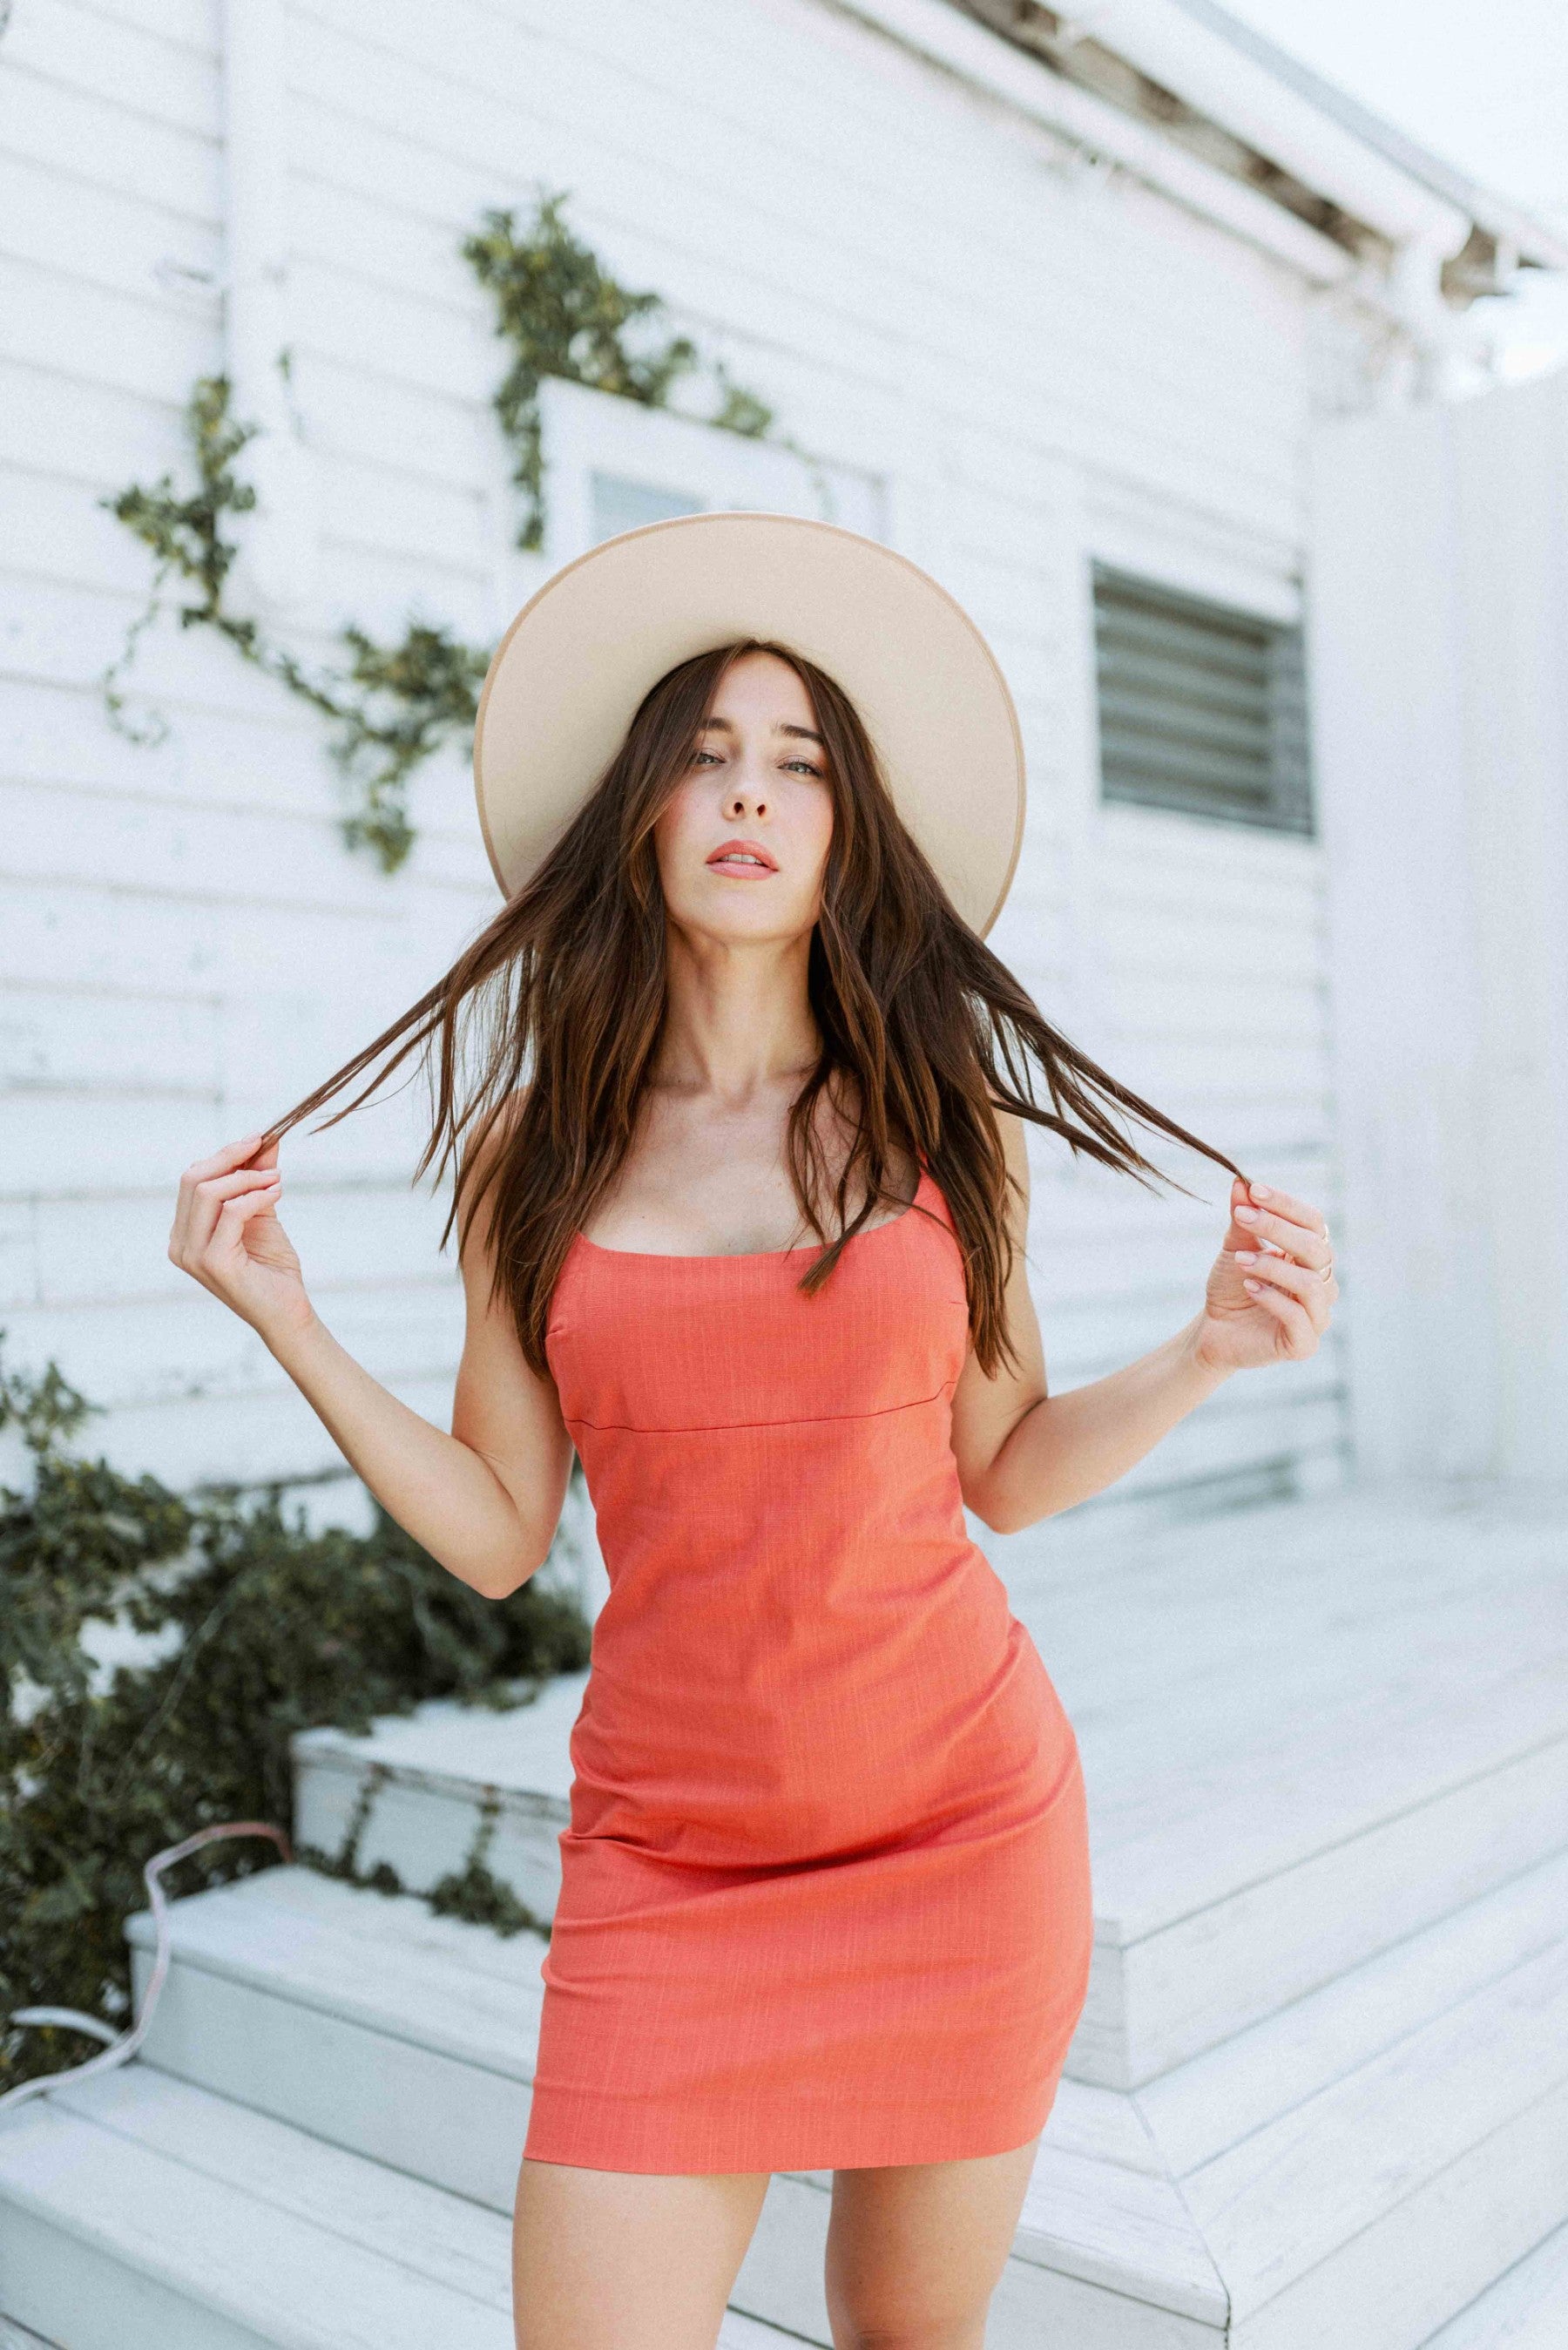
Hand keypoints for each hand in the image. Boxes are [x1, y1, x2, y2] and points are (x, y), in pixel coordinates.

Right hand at [169, 1132, 312, 1346]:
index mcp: (184, 1232)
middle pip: (193, 1180)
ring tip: (276, 1178)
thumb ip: (256, 1179)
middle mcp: (180, 1244)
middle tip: (264, 1146)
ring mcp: (192, 1255)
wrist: (288, 1312)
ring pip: (207, 1192)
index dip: (223, 1156)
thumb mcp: (262, 1212)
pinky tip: (275, 1193)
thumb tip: (264, 1142)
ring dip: (247, 1177)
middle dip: (230, 1157)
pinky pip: (231, 1212)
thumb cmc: (272, 1267)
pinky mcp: (213, 1262)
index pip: (192, 1180)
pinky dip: (255, 1196)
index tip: (257, 1140)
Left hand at [1192, 1176, 1337, 1374]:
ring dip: (1273, 1265)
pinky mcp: (1304, 1344)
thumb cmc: (1231, 1287)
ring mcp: (1317, 1315)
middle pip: (1316, 1248)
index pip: (1313, 1222)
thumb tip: (1240, 1183)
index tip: (1254, 1191)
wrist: (1213, 1330)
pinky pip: (1299, 1317)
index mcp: (1312, 1257)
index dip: (1286, 1204)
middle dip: (1278, 1229)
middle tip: (1244, 1217)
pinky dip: (1271, 1298)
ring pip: (1311, 1284)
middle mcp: (1322, 1283)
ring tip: (1241, 1260)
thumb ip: (1243, 1220)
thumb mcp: (1235, 1249)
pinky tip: (1248, 1287)